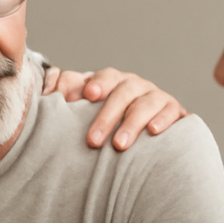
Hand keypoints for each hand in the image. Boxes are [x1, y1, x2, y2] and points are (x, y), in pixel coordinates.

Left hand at [42, 67, 188, 150]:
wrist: (145, 141)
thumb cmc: (105, 123)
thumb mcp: (86, 110)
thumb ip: (67, 95)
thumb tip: (47, 91)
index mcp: (113, 82)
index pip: (105, 77)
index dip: (97, 84)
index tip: (87, 96)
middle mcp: (136, 86)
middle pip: (123, 92)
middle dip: (107, 116)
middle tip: (92, 140)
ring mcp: (157, 98)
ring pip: (146, 104)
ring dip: (132, 123)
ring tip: (119, 145)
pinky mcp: (176, 113)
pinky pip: (171, 113)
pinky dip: (163, 120)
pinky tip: (153, 131)